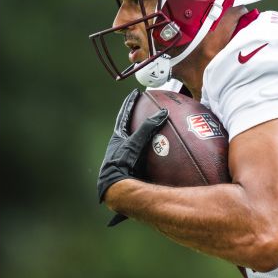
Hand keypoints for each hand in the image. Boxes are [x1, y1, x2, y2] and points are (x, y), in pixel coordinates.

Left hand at [97, 89, 168, 205]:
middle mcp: (119, 145)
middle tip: (142, 108)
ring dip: (142, 135)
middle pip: (127, 126)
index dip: (130, 102)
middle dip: (134, 117)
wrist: (114, 185)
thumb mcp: (135, 142)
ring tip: (152, 130)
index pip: (124, 114)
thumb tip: (163, 112)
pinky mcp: (130, 167)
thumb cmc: (121, 162)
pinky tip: (159, 155)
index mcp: (118, 136)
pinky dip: (151, 152)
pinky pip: (143, 155)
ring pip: (134, 141)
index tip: (135, 92)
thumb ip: (148, 127)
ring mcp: (124, 156)